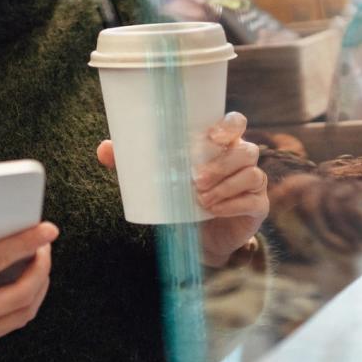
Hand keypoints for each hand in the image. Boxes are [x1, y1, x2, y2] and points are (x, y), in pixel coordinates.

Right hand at [0, 215, 57, 361]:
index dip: (25, 243)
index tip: (47, 229)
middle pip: (21, 292)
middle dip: (42, 266)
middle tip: (45, 245)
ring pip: (23, 312)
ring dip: (40, 286)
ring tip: (40, 262)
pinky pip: (12, 324)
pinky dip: (27, 303)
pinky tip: (27, 284)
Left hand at [98, 112, 268, 267]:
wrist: (200, 239)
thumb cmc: (181, 198)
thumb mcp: (157, 178)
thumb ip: (133, 162)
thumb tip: (103, 149)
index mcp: (222, 144)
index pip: (236, 122)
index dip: (229, 125)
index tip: (212, 136)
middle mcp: (242, 159)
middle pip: (245, 149)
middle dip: (220, 164)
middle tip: (194, 180)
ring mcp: (254, 182)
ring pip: (250, 173)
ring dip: (225, 185)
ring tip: (200, 199)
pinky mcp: (258, 206)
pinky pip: (252, 200)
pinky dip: (232, 204)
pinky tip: (214, 210)